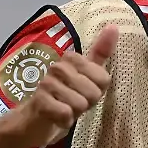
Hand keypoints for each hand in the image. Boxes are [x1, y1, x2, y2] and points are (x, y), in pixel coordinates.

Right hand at [15, 25, 118, 146]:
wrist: (34, 120)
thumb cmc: (64, 97)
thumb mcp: (86, 76)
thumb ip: (100, 53)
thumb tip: (114, 26)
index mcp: (71, 58)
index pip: (104, 79)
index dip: (97, 91)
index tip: (83, 92)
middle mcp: (58, 66)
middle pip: (94, 92)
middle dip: (86, 104)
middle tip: (72, 103)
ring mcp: (47, 83)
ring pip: (80, 104)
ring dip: (74, 114)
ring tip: (63, 109)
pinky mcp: (39, 101)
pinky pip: (66, 114)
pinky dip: (64, 122)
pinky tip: (56, 118)